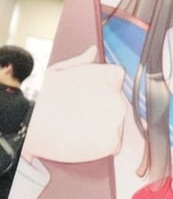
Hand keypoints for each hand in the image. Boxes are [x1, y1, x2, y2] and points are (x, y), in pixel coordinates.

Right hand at [24, 47, 124, 163]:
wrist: (28, 116)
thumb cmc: (40, 94)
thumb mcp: (61, 70)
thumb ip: (82, 62)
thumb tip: (93, 51)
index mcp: (111, 76)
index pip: (117, 84)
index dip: (100, 93)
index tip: (85, 99)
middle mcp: (119, 97)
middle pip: (115, 108)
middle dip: (99, 113)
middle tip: (74, 115)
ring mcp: (117, 120)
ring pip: (114, 128)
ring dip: (99, 130)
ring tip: (73, 127)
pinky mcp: (112, 142)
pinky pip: (111, 146)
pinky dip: (97, 146)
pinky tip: (78, 139)